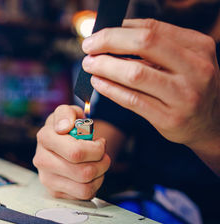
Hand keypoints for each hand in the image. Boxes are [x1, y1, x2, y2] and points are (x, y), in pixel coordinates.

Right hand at [33, 105, 110, 199]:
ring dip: (98, 175)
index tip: (99, 142)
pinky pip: (83, 195)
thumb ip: (67, 113)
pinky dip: (93, 186)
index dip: (96, 149)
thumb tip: (64, 127)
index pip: (77, 152)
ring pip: (85, 187)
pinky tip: (89, 175)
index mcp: (45, 137)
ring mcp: (46, 178)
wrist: (63, 143)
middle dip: (102, 163)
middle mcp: (41, 159)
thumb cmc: (70, 127)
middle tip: (102, 155)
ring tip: (97, 165)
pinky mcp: (53, 192)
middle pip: (84, 172)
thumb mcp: (70, 113)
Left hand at [82, 19, 219, 173]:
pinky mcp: (169, 118)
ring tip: (90, 65)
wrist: (211, 123)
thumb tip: (114, 34)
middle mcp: (196, 69)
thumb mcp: (186, 59)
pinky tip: (98, 83)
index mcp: (199, 46)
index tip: (97, 34)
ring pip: (135, 73)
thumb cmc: (190, 86)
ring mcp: (184, 95)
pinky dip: (110, 89)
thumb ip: (158, 45)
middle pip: (144, 43)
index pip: (152, 28)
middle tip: (88, 47)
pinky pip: (132, 100)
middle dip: (109, 42)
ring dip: (105, 66)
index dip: (118, 30)